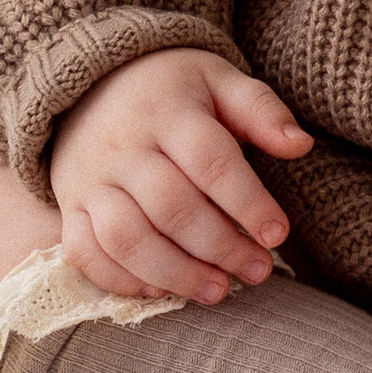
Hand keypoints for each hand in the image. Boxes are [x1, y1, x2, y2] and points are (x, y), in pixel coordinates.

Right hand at [50, 48, 311, 304]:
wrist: (91, 83)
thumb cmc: (173, 89)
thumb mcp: (219, 80)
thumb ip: (261, 110)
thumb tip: (301, 144)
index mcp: (168, 111)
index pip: (211, 161)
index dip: (247, 201)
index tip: (278, 234)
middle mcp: (124, 146)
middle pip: (171, 206)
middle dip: (219, 246)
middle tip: (258, 271)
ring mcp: (91, 179)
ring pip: (126, 236)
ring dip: (174, 271)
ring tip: (217, 292)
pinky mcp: (71, 206)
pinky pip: (84, 251)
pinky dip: (118, 278)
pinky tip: (159, 291)